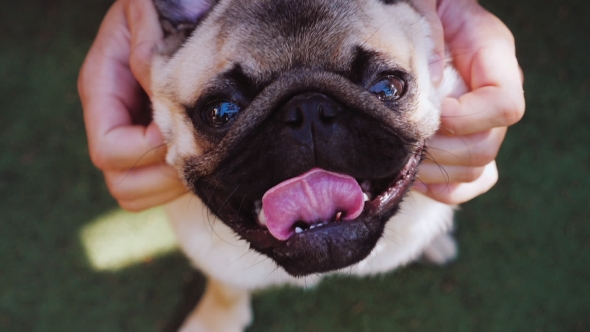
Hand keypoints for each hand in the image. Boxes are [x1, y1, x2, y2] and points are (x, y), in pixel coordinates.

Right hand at [78, 0, 186, 210]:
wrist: (175, 18)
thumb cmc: (163, 13)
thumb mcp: (149, 15)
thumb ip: (146, 43)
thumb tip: (154, 77)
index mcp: (102, 92)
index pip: (109, 149)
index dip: (145, 148)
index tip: (176, 127)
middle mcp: (114, 124)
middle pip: (121, 184)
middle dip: (164, 175)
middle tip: (196, 149)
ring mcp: (133, 144)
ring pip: (139, 196)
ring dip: (176, 183)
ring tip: (202, 152)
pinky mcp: (155, 155)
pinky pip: (161, 193)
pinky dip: (184, 184)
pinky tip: (205, 155)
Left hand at [411, 0, 524, 203]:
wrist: (418, 15)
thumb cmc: (416, 5)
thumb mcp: (420, 4)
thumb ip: (429, 33)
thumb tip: (431, 85)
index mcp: (492, 55)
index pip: (504, 105)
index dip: (467, 118)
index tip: (431, 114)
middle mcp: (493, 92)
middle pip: (488, 145)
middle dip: (442, 150)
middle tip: (406, 141)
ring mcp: (482, 120)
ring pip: (478, 168)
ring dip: (437, 171)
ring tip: (403, 159)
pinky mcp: (465, 140)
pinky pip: (471, 181)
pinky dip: (445, 188)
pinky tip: (417, 177)